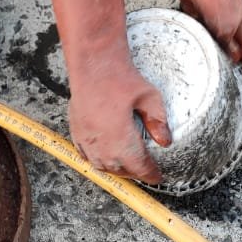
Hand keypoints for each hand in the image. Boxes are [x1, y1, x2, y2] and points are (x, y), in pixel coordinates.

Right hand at [67, 58, 170, 181]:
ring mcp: (86, 139)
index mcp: (121, 139)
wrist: (93, 64)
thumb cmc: (120, 78)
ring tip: (127, 167)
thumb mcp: (149, 97)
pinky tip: (104, 158)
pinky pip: (85, 155)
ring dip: (116, 169)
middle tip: (145, 170)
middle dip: (134, 173)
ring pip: (101, 165)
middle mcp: (101, 144)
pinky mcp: (76, 131)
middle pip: (120, 169)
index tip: (157, 177)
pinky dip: (97, 160)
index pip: (138, 166)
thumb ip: (158, 121)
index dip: (150, 174)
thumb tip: (165, 141)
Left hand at [174, 0, 241, 83]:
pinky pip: (203, 32)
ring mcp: (217, 17)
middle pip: (236, 46)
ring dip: (216, 52)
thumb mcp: (225, 28)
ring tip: (214, 69)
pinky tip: (197, 50)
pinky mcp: (201, 13)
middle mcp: (232, 21)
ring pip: (218, 40)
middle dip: (235, 62)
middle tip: (233, 79)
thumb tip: (234, 57)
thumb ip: (229, 45)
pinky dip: (202, 41)